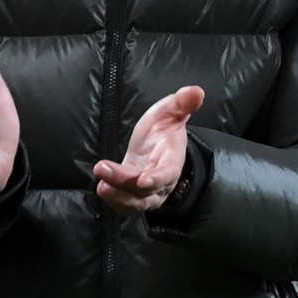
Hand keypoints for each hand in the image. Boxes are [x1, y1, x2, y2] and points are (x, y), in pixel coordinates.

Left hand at [94, 85, 204, 214]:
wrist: (156, 147)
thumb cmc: (163, 129)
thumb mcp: (170, 112)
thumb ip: (181, 103)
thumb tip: (197, 90)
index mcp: (172, 161)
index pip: (168, 173)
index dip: (157, 178)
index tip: (143, 180)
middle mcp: (162, 183)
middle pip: (145, 190)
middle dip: (124, 182)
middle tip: (102, 168)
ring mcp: (148, 194)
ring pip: (134, 202)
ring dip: (116, 194)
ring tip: (101, 183)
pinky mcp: (134, 198)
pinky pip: (125, 206)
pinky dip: (113, 201)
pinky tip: (102, 188)